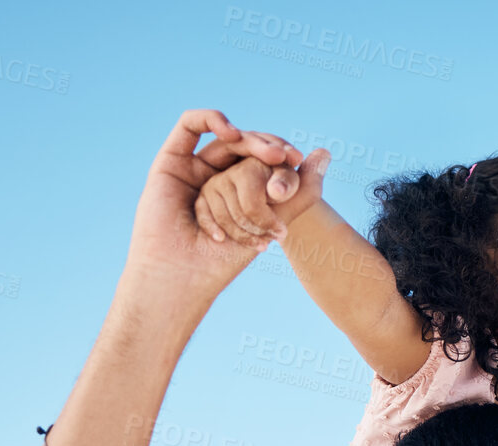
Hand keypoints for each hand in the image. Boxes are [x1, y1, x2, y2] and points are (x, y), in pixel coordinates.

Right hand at [122, 109, 306, 300]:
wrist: (186, 274)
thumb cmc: (226, 258)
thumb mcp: (275, 221)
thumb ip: (301, 191)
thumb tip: (327, 153)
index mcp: (240, 189)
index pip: (263, 156)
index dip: (280, 151)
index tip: (297, 160)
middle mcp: (217, 174)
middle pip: (247, 145)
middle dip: (268, 148)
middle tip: (284, 157)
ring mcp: (193, 166)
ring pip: (227, 140)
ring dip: (250, 142)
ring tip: (271, 157)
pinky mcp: (170, 160)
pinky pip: (190, 124)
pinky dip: (212, 119)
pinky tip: (234, 134)